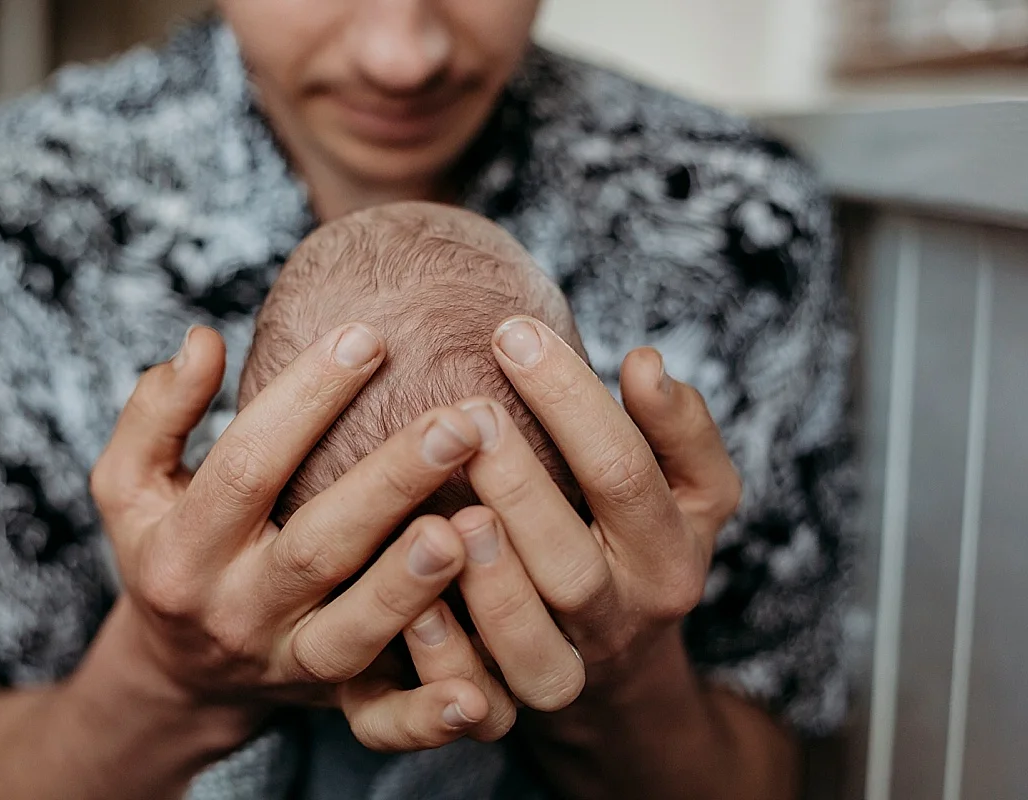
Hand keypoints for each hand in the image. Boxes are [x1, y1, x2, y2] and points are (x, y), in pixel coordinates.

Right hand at [89, 325, 514, 752]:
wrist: (182, 672)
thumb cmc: (169, 550)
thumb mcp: (132, 486)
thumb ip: (156, 413)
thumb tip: (202, 340)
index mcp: (182, 550)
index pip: (246, 466)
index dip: (304, 400)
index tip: (368, 337)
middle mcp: (235, 611)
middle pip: (316, 545)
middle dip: (391, 481)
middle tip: (462, 420)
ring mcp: (288, 662)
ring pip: (355, 631)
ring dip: (414, 583)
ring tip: (473, 523)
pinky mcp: (335, 701)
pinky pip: (383, 720)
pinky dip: (429, 715)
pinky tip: (476, 693)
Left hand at [441, 317, 740, 707]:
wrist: (624, 667)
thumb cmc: (641, 543)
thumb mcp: (691, 490)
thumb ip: (678, 428)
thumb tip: (646, 362)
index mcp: (668, 553)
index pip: (624, 472)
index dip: (571, 402)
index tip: (512, 333)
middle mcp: (623, 617)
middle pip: (573, 564)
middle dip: (520, 487)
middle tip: (468, 415)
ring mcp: (571, 669)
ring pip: (533, 649)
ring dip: (490, 584)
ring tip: (448, 513)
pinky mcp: (515, 707)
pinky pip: (480, 706)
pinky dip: (445, 661)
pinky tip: (413, 606)